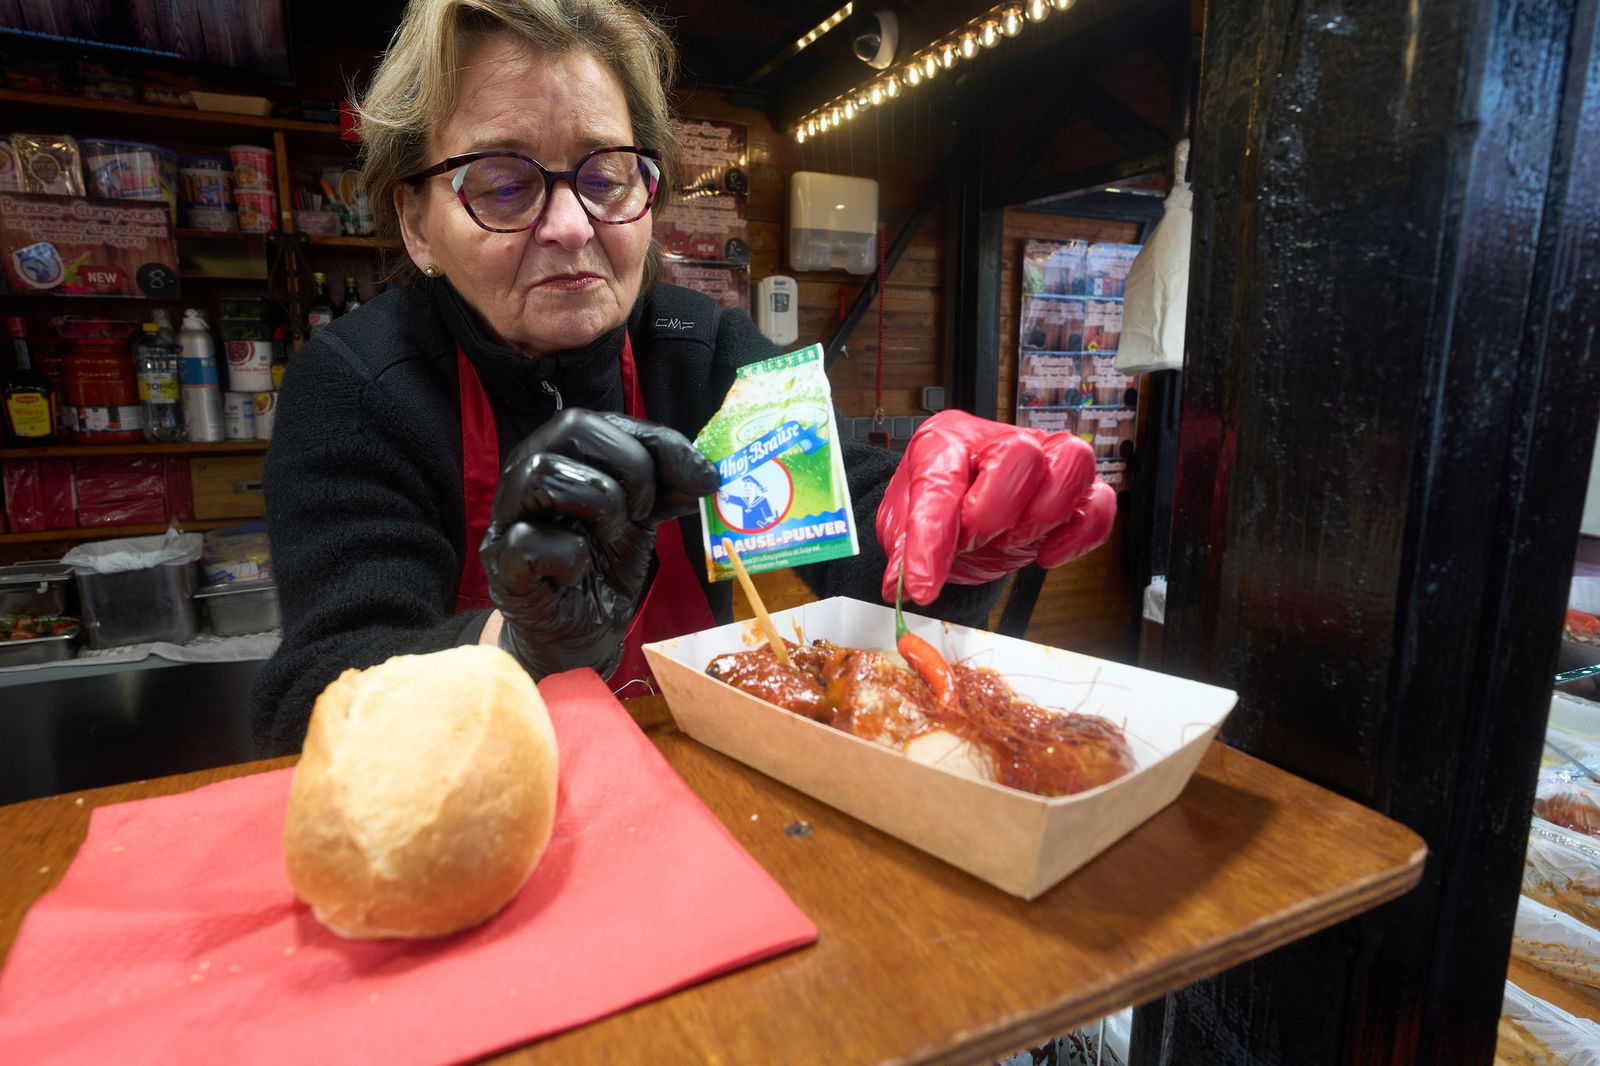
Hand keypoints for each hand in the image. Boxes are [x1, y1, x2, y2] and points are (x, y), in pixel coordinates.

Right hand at [481, 409, 717, 678]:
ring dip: (601, 503)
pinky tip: (580, 570)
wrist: (581, 632)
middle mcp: (526, 474)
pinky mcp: (502, 568)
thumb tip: (707, 473)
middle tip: (646, 509)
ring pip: (544, 475)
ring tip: (614, 535)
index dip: (658, 442)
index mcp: (561, 454)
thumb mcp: (644, 516)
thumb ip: (667, 485)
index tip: (702, 478)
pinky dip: (569, 556)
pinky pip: (530, 542)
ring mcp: (507, 520)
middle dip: (631, 467)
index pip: (603, 420)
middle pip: (572, 428)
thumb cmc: (604, 565)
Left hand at [875, 410, 1116, 603]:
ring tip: (1010, 540)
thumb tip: (905, 585)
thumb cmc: (938, 510)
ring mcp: (1044, 459)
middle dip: (995, 513)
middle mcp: (999, 440)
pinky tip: (1046, 555)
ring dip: (1041, 515)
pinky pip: (1101, 503)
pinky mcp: (1075, 491)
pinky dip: (1079, 536)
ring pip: (1073, 460)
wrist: (961, 517)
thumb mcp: (903, 529)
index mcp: (946, 441)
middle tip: (975, 541)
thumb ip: (906, 553)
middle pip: (1021, 454)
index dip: (931, 540)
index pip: (942, 481)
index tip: (923, 584)